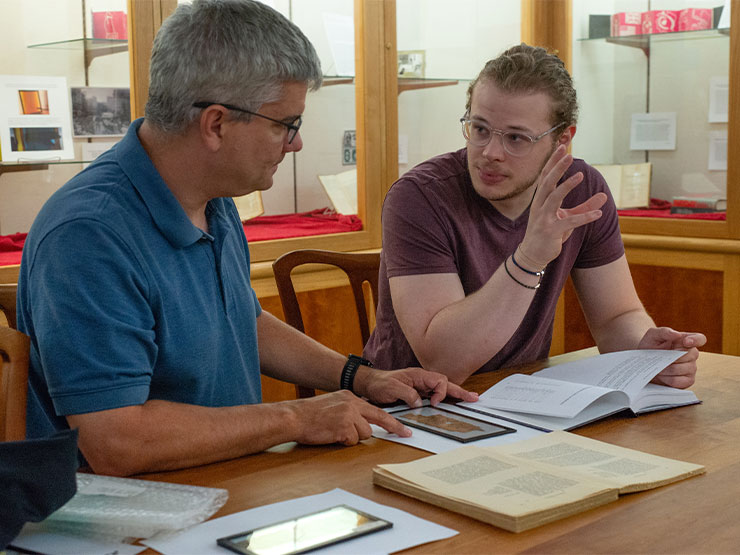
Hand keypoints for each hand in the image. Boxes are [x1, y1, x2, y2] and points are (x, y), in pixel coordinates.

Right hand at [287, 390, 411, 445]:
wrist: (294, 417)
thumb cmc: (310, 415)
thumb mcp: (333, 405)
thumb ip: (349, 411)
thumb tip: (363, 423)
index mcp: (350, 397)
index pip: (376, 409)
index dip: (391, 421)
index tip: (404, 429)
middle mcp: (352, 403)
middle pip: (377, 418)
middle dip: (393, 428)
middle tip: (406, 435)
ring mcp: (348, 414)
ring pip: (364, 433)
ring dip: (353, 437)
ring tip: (336, 432)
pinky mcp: (343, 426)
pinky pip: (352, 440)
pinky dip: (343, 442)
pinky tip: (331, 435)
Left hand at [353, 367, 478, 407]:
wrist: (369, 384)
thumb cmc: (379, 383)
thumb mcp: (392, 388)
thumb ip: (407, 394)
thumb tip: (421, 403)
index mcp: (418, 375)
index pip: (439, 381)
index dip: (441, 392)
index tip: (434, 403)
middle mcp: (422, 379)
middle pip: (446, 383)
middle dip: (460, 391)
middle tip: (474, 398)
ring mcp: (421, 386)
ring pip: (442, 389)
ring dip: (455, 394)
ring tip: (469, 399)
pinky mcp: (418, 393)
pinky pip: (435, 395)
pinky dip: (445, 398)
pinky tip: (452, 403)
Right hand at [519, 145, 606, 267]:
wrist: (533, 255)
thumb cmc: (549, 233)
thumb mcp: (568, 217)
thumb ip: (585, 207)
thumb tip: (604, 196)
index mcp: (541, 200)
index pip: (546, 176)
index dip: (553, 162)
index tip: (561, 147)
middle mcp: (540, 206)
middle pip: (547, 182)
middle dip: (557, 167)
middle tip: (567, 153)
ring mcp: (544, 218)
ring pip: (553, 198)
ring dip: (566, 186)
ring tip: (580, 175)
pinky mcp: (551, 231)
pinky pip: (569, 222)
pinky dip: (584, 217)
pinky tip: (598, 214)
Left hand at [638, 327, 706, 388]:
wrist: (644, 362)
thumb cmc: (650, 346)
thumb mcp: (653, 336)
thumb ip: (664, 332)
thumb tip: (677, 334)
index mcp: (686, 340)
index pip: (700, 339)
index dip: (696, 340)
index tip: (686, 342)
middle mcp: (692, 354)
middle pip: (689, 356)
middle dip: (671, 358)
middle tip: (660, 358)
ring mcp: (691, 368)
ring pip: (683, 369)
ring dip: (667, 369)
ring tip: (658, 366)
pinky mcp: (687, 380)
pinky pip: (680, 381)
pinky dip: (668, 379)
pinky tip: (662, 375)